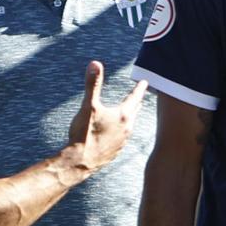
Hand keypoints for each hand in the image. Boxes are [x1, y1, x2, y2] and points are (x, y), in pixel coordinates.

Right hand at [65, 61, 149, 175]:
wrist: (80, 162)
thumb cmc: (84, 134)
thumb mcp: (88, 106)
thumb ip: (93, 84)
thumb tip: (95, 63)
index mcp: (123, 116)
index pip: (135, 97)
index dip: (139, 88)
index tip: (145, 82)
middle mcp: (127, 128)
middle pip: (135, 111)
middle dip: (137, 101)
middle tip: (140, 94)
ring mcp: (122, 141)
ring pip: (130, 124)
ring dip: (130, 116)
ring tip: (130, 111)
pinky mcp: (116, 151)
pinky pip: (122, 136)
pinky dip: (122, 129)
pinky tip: (117, 132)